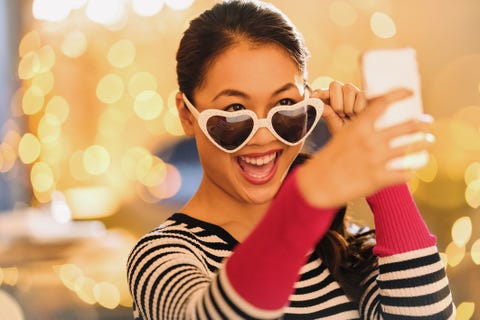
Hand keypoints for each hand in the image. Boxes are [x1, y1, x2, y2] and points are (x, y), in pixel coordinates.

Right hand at [297, 88, 434, 207]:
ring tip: (430, 142)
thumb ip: (358, 129)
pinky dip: (410, 170)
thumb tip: (370, 120)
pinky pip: (405, 173)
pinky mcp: (379, 178)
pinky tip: (412, 169)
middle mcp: (370, 140)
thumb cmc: (327, 160)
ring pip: (412, 149)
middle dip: (422, 123)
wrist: (317, 185)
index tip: (410, 92)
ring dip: (425, 144)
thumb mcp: (339, 137)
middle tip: (429, 122)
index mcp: (358, 127)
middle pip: (407, 126)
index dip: (399, 95)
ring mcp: (376, 159)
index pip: (383, 103)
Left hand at [312, 81, 366, 135]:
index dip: (319, 92)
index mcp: (329, 99)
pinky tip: (359, 114)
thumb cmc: (346, 130)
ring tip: (350, 116)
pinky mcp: (364, 94)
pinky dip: (358, 108)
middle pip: (335, 85)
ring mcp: (353, 92)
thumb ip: (327, 113)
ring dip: (348, 106)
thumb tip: (317, 102)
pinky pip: (360, 96)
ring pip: (348, 89)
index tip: (314, 96)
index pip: (321, 91)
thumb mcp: (334, 124)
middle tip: (341, 115)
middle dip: (336, 102)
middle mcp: (340, 92)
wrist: (361, 137)